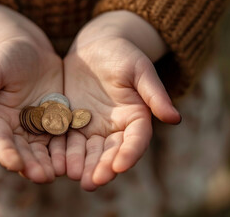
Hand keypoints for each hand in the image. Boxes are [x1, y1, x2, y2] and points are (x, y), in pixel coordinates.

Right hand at [0, 5, 64, 182]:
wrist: (30, 50)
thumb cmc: (6, 57)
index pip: (0, 141)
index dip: (6, 153)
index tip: (14, 164)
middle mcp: (17, 130)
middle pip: (24, 152)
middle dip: (32, 165)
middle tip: (43, 177)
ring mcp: (38, 128)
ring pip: (44, 151)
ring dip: (51, 163)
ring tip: (61, 173)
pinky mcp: (57, 123)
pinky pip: (63, 139)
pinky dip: (68, 150)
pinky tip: (77, 158)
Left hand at [63, 11, 180, 190]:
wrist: (95, 46)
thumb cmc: (122, 54)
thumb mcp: (140, 69)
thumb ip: (154, 94)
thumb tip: (175, 118)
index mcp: (136, 117)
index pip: (136, 140)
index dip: (129, 154)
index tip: (120, 166)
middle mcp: (115, 128)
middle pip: (110, 152)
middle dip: (101, 168)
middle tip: (92, 182)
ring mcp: (92, 127)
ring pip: (87, 151)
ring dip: (81, 165)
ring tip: (72, 176)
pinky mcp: (72, 124)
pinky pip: (66, 140)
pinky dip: (62, 152)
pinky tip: (54, 162)